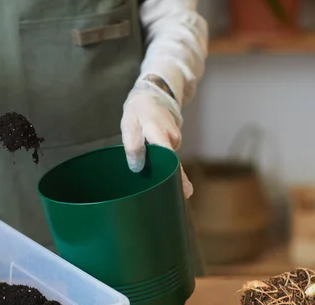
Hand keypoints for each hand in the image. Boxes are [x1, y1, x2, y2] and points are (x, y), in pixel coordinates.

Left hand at [121, 80, 192, 198]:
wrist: (151, 98)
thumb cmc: (138, 114)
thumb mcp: (129, 125)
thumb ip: (132, 145)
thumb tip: (137, 167)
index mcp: (159, 133)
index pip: (169, 156)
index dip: (175, 174)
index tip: (185, 189)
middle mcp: (172, 139)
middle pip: (173, 165)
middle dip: (176, 182)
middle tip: (183, 196)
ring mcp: (175, 143)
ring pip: (171, 163)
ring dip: (167, 175)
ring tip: (168, 190)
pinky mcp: (173, 146)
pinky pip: (169, 160)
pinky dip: (165, 169)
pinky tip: (165, 179)